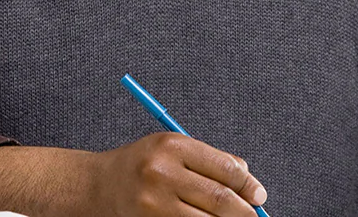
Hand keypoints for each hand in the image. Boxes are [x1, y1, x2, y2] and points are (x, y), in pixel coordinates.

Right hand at [93, 132, 268, 216]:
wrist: (98, 186)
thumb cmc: (142, 164)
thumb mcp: (173, 148)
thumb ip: (211, 159)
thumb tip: (249, 182)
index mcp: (173, 147)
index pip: (225, 168)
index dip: (248, 185)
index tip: (259, 195)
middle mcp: (162, 173)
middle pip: (220, 199)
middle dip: (244, 211)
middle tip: (255, 216)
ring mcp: (154, 203)